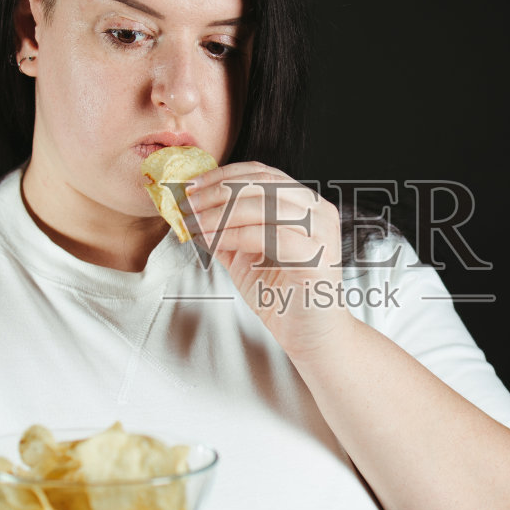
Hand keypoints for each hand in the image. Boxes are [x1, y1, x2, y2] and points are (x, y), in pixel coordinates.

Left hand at [185, 161, 352, 354]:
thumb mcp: (246, 255)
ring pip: (265, 206)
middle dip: (217, 192)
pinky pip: (270, 236)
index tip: (192, 186)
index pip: (262, 173)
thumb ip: (225, 230)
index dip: (223, 176)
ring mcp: (321, 234)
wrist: (311, 336)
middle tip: (188, 204)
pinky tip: (213, 241)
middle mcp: (319, 212)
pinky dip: (235, 235)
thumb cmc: (284, 296)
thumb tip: (191, 211)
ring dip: (222, 213)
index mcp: (305, 204)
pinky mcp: (317, 258)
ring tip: (195, 223)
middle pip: (262, 185)